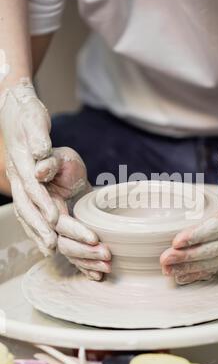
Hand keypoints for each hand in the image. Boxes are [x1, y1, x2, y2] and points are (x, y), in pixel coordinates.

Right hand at [0, 79, 57, 254]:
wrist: (16, 113)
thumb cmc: (28, 117)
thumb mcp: (34, 123)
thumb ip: (39, 142)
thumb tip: (40, 164)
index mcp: (20, 162)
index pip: (32, 187)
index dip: (43, 203)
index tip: (56, 217)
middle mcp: (17, 177)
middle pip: (27, 207)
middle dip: (40, 227)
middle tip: (54, 244)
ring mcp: (18, 185)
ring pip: (26, 214)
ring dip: (37, 233)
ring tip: (50, 250)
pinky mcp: (24, 190)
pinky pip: (28, 213)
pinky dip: (36, 229)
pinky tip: (45, 243)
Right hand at [36, 147, 111, 280]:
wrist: (60, 171)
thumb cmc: (61, 163)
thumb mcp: (58, 157)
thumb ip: (50, 163)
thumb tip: (39, 171)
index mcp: (41, 202)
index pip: (56, 220)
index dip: (74, 230)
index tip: (93, 237)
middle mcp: (45, 220)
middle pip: (62, 240)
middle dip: (84, 249)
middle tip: (106, 253)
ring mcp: (53, 230)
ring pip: (67, 250)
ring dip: (86, 261)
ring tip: (107, 266)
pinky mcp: (63, 235)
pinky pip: (71, 254)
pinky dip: (83, 266)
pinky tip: (96, 275)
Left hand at [160, 152, 217, 284]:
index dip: (199, 234)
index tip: (176, 240)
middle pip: (215, 248)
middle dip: (188, 256)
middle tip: (164, 259)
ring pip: (213, 261)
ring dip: (189, 268)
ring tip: (166, 270)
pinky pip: (215, 267)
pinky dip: (197, 274)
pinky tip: (180, 277)